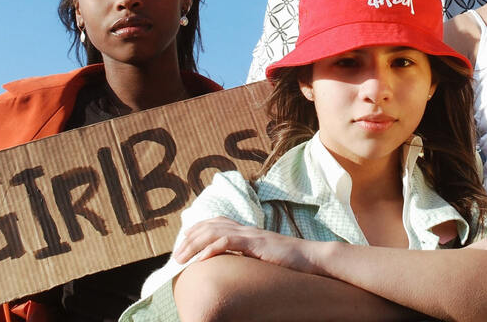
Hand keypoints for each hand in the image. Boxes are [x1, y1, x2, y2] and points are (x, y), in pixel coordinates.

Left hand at [172, 216, 315, 272]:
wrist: (311, 257)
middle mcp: (246, 229)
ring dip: (194, 245)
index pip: (215, 222)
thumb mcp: (263, 256)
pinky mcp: (257, 243)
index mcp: (247, 231)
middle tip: (175, 255)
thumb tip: (232, 263)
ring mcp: (251, 235)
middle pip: (209, 226)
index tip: (182, 244)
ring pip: (215, 232)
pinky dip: (213, 249)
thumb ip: (247, 255)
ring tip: (181, 258)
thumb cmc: (289, 261)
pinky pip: (230, 242)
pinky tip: (202, 259)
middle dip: (189, 239)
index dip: (196, 230)